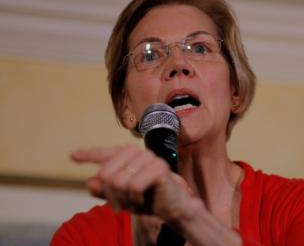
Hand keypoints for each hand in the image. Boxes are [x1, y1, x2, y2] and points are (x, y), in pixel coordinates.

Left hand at [71, 144, 194, 222]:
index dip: (88, 154)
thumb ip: (104, 190)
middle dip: (110, 194)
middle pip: (107, 173)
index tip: (72, 156)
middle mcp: (137, 152)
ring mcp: (149, 158)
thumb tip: (90, 182)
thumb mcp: (122, 197)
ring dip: (123, 198)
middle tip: (119, 206)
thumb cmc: (148, 198)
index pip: (104, 153)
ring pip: (119, 180)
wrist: (173, 206)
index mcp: (128, 156)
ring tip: (132, 203)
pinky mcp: (159, 167)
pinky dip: (134, 197)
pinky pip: (134, 184)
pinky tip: (140, 200)